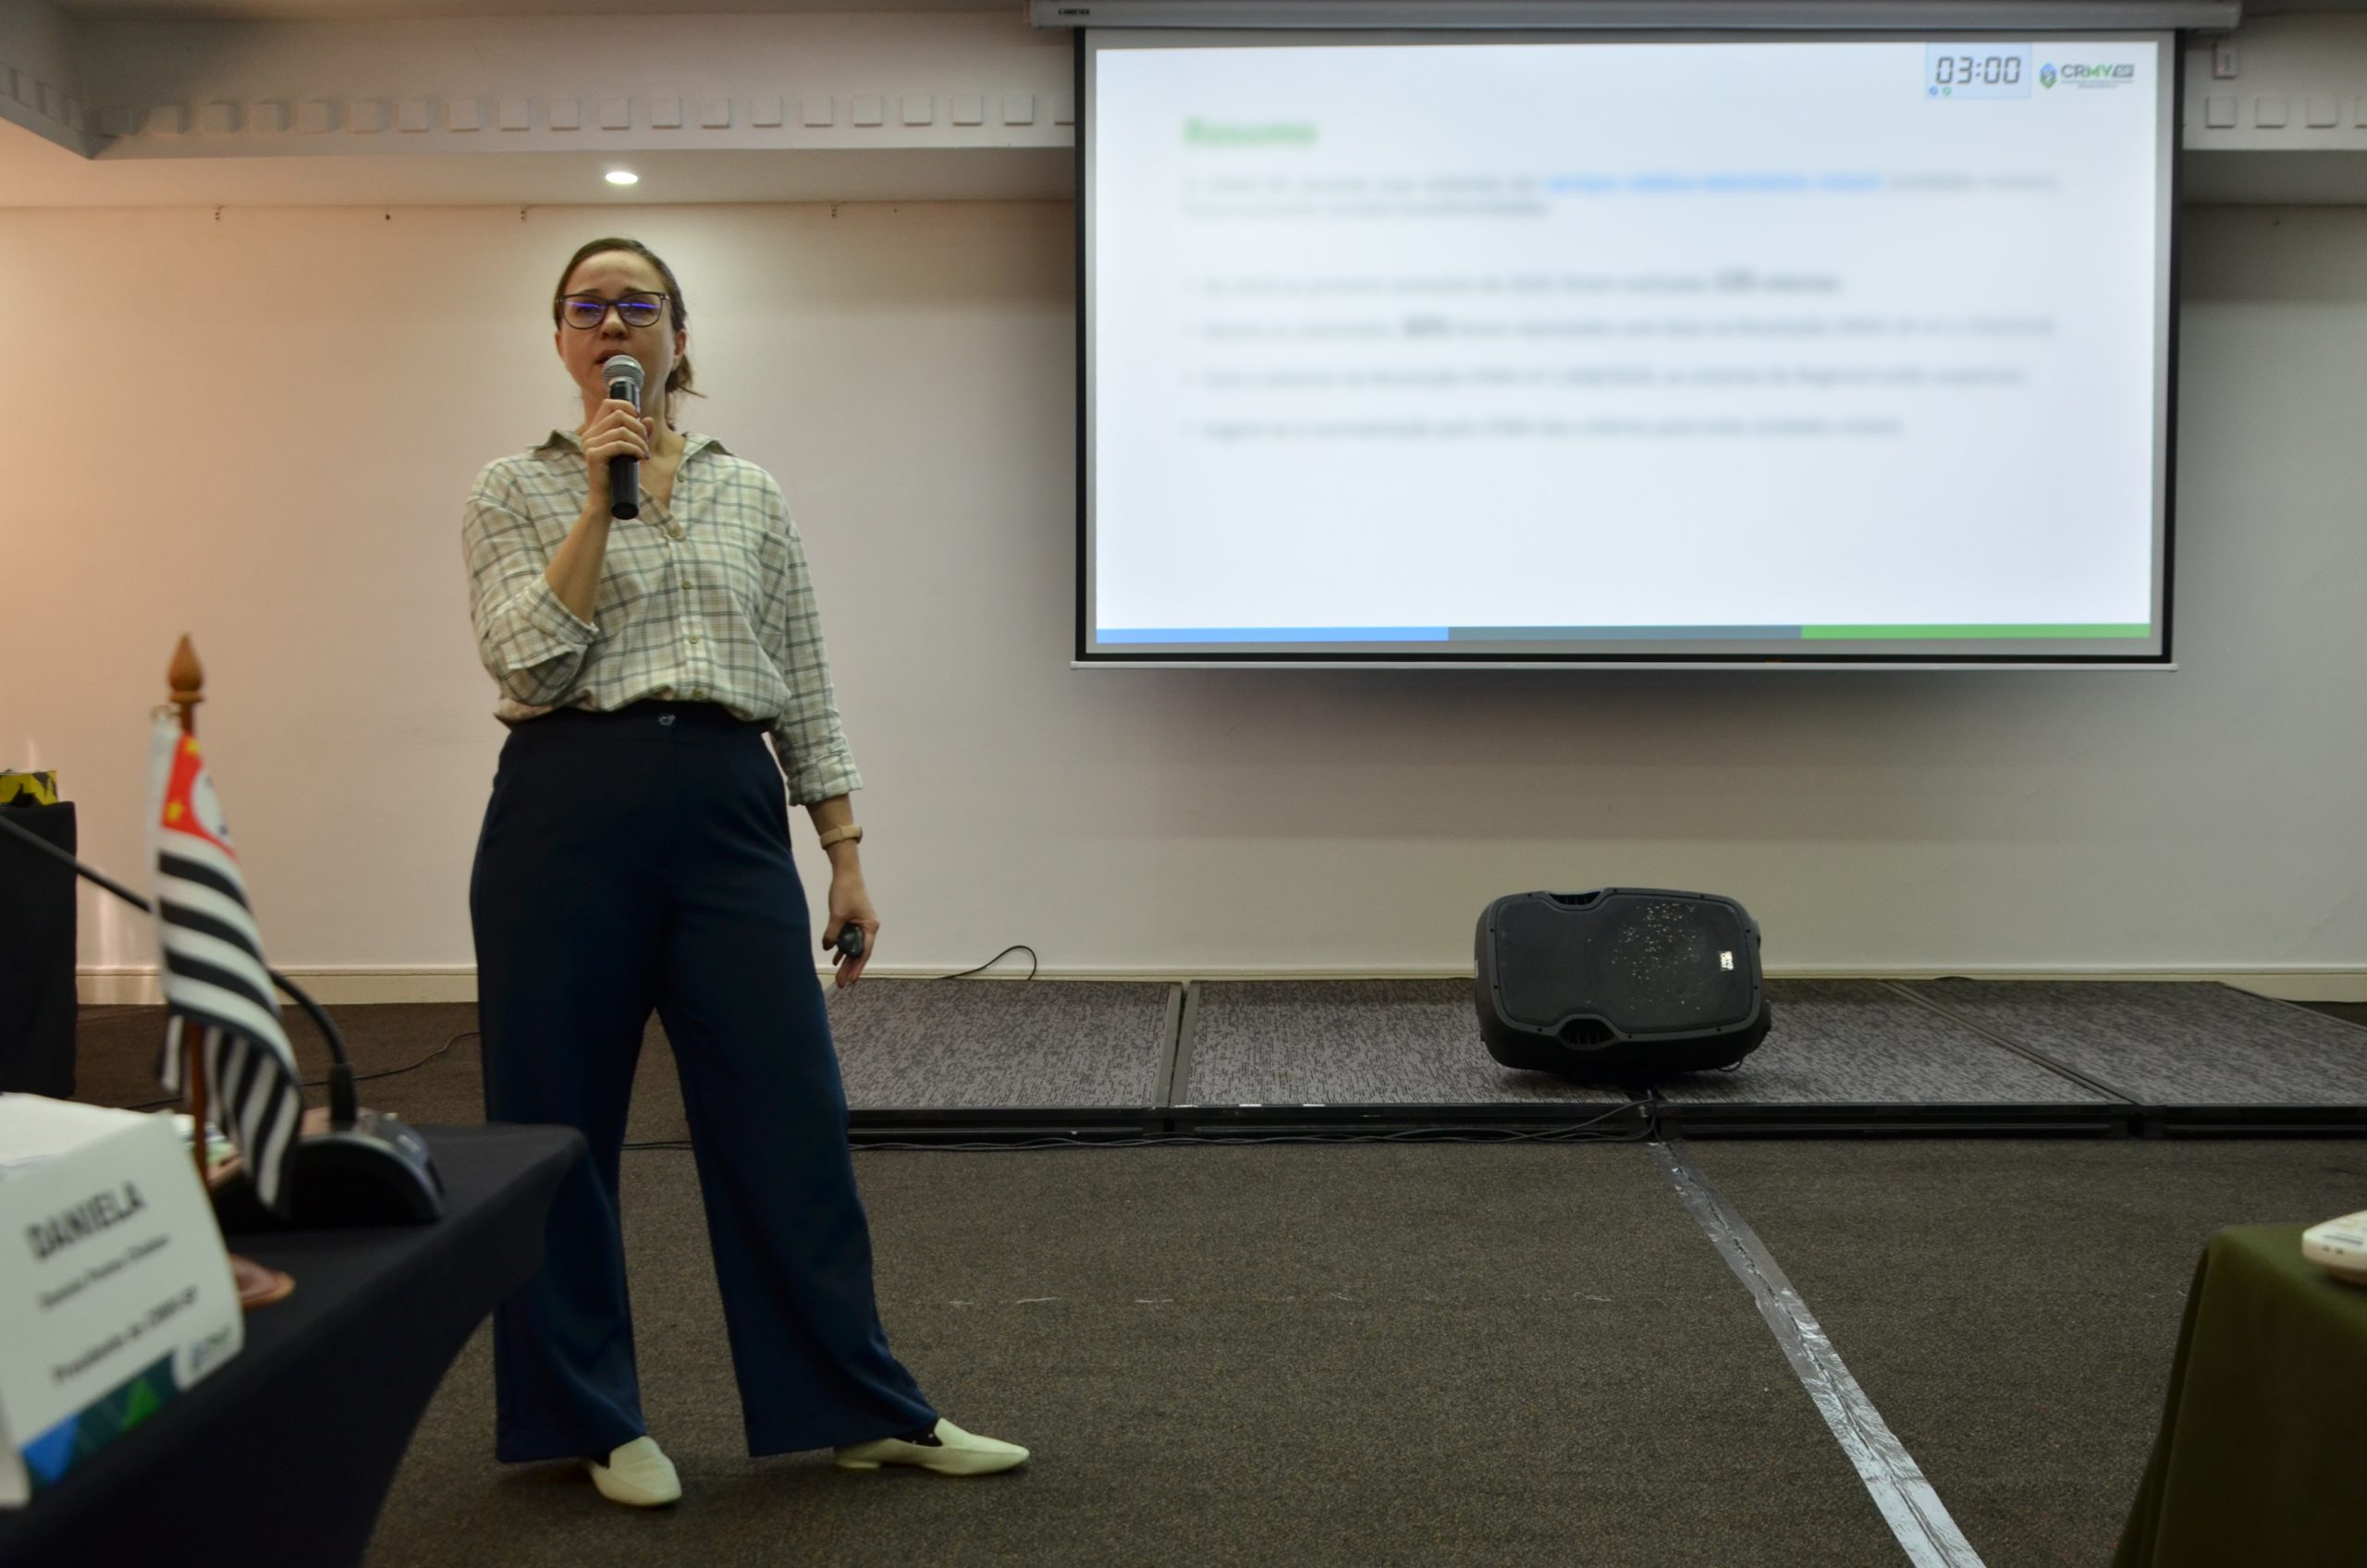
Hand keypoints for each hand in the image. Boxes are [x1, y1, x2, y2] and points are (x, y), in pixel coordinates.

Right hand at [581, 398, 651, 511]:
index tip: (639, 419)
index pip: (608, 404)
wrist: (606, 501)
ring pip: (621, 430)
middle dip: (638, 426)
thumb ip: (639, 435)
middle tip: (646, 443)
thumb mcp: (631, 451)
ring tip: (645, 453)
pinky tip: (641, 457)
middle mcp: (589, 434)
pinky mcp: (593, 455)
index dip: (627, 406)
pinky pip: (620, 444)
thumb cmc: (619, 476)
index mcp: (594, 430)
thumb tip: (648, 419)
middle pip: (618, 415)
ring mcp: (589, 444)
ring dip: (639, 440)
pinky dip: (635, 449)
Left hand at [824, 873, 878, 987]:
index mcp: (870, 927)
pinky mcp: (852, 921)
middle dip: (850, 968)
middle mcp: (868, 928)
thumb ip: (832, 933)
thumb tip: (827, 948)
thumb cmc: (846, 891)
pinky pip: (848, 939)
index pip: (864, 952)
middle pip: (859, 952)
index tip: (851, 980)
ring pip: (853, 947)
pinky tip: (834, 957)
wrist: (845, 873)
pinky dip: (841, 948)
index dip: (857, 967)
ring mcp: (860, 925)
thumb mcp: (837, 915)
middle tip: (842, 983)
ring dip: (845, 960)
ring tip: (838, 975)